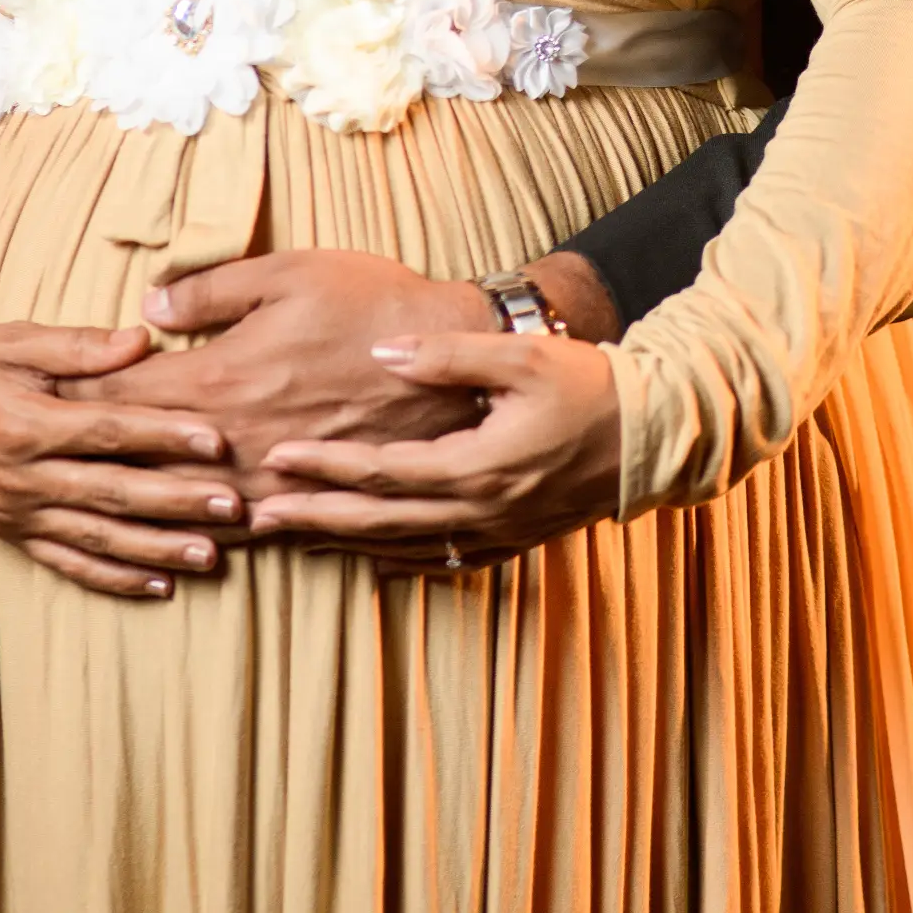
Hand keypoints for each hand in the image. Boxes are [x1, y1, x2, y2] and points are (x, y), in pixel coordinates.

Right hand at [0, 321, 243, 596]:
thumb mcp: (12, 340)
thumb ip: (78, 346)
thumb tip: (141, 340)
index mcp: (24, 424)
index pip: (107, 432)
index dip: (164, 436)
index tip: (216, 440)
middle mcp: (22, 478)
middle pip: (112, 492)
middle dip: (176, 501)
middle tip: (233, 504)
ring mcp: (19, 513)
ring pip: (98, 539)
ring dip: (156, 550)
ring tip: (211, 555)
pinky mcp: (16, 534)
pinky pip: (69, 565)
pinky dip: (115, 580)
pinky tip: (159, 587)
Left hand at [55, 252, 492, 503]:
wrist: (456, 357)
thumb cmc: (373, 302)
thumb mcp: (288, 273)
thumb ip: (209, 292)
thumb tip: (145, 310)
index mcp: (225, 381)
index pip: (127, 399)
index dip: (75, 399)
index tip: (29, 400)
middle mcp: (240, 443)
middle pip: (143, 462)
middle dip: (86, 459)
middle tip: (27, 462)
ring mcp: (275, 481)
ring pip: (186, 509)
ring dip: (134, 510)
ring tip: (84, 512)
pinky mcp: (310, 501)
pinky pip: (241, 532)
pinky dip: (202, 537)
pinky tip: (178, 542)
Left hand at [248, 329, 621, 566]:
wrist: (655, 434)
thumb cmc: (589, 384)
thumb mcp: (521, 357)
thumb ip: (448, 356)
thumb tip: (382, 352)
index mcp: (476, 465)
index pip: (380, 471)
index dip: (323, 467)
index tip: (275, 458)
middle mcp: (481, 510)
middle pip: (379, 521)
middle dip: (314, 519)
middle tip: (257, 516)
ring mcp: (498, 532)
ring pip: (406, 547)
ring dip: (346, 543)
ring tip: (296, 537)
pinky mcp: (515, 539)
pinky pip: (444, 560)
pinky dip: (401, 559)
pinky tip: (375, 559)